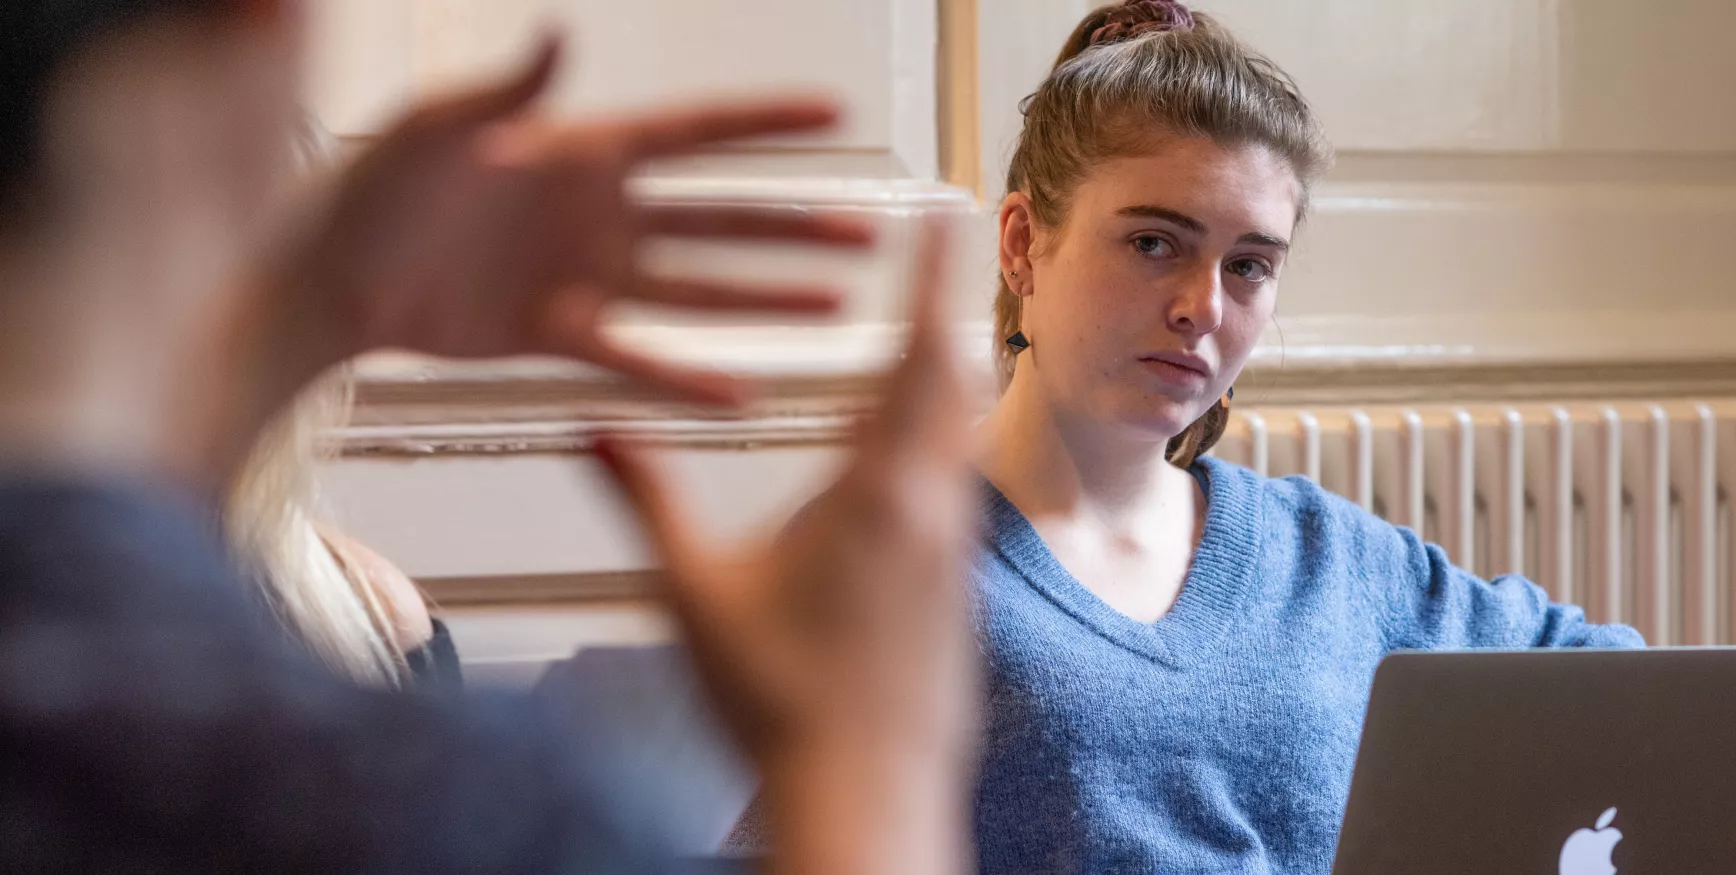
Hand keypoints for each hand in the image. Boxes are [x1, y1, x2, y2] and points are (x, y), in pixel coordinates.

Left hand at [291, 36, 872, 404]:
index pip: (696, 134)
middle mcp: (601, 213)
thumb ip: (508, 91)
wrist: (327, 280)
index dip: (767, 122)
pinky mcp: (559, 336)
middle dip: (796, 227)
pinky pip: (640, 359)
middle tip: (869, 237)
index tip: (839, 112)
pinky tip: (744, 394)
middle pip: (722, 219)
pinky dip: (688, 380)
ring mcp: (587, 277)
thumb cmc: (372, 188)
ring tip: (836, 307)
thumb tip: (561, 32)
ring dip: (766, 298)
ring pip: (699, 289)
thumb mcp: (438, 127)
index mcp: (583, 151)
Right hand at [596, 220, 977, 874]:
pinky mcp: (956, 597)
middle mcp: (932, 514)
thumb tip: (597, 428)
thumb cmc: (783, 704)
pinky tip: (911, 471)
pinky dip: (939, 450)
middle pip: (950, 389)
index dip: (927, 282)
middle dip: (940, 318)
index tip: (940, 221)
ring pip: (960, 443)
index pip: (911, 359)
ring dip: (945, 384)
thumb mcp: (697, 593)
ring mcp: (954, 557)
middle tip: (937, 266)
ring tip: (927, 346)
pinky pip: (955, 496)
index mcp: (876, 495)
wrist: (865, 793)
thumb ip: (647, 500)